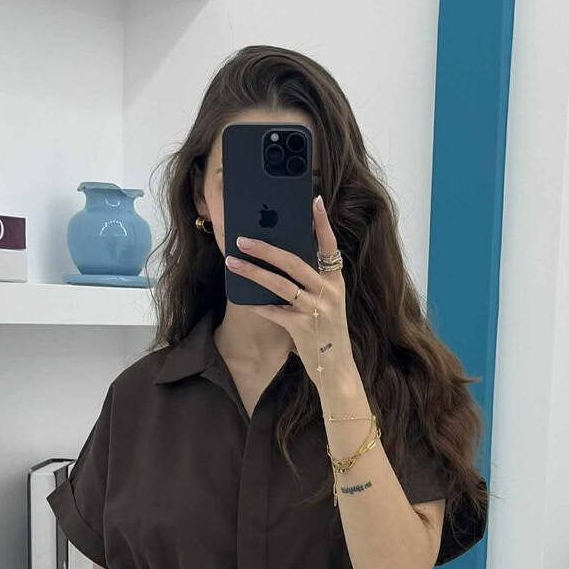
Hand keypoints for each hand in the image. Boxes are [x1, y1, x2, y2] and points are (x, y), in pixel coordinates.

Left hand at [224, 194, 354, 392]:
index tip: (315, 200)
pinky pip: (274, 311)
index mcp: (335, 281)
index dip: (323, 223)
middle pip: (294, 262)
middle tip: (242, 238)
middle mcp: (328, 292)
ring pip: (280, 284)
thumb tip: (281, 257)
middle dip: (266, 248)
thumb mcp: (327, 301)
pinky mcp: (302, 328)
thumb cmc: (326, 330)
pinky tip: (244, 298)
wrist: (336, 368)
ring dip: (253, 272)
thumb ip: (311, 281)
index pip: (330, 246)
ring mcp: (316, 310)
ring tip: (232, 262)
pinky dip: (259, 305)